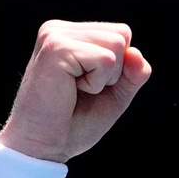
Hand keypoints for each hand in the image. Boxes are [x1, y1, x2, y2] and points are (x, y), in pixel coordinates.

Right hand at [0, 21, 152, 162]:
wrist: (43, 147)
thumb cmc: (74, 123)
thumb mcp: (114, 94)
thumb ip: (133, 73)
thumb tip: (136, 53)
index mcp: (69, 35)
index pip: (121, 33)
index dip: (119, 68)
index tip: (87, 86)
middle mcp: (59, 29)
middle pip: (122, 35)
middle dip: (113, 72)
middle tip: (80, 91)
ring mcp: (55, 36)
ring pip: (117, 44)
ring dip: (104, 78)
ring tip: (75, 90)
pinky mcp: (56, 48)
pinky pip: (106, 59)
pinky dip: (96, 83)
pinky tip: (70, 91)